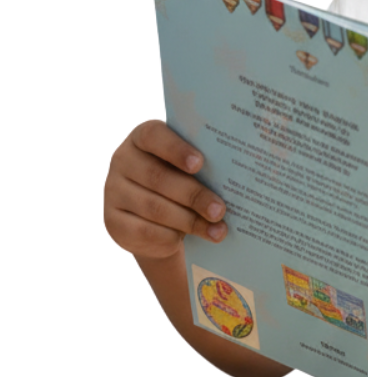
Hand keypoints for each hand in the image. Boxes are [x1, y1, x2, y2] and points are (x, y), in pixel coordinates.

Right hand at [104, 120, 226, 258]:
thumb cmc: (182, 181)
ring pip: (154, 208)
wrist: (155, 218)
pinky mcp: (113, 222)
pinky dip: (171, 236)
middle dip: (194, 195)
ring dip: (189, 221)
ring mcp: (113, 192)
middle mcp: (122, 161)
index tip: (200, 164)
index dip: (176, 150)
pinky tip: (190, 239)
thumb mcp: (190, 168)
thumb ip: (206, 163)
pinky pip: (144, 231)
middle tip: (220, 209)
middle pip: (158, 177)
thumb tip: (245, 164)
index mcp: (142, 138)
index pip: (153, 136)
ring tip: (217, 229)